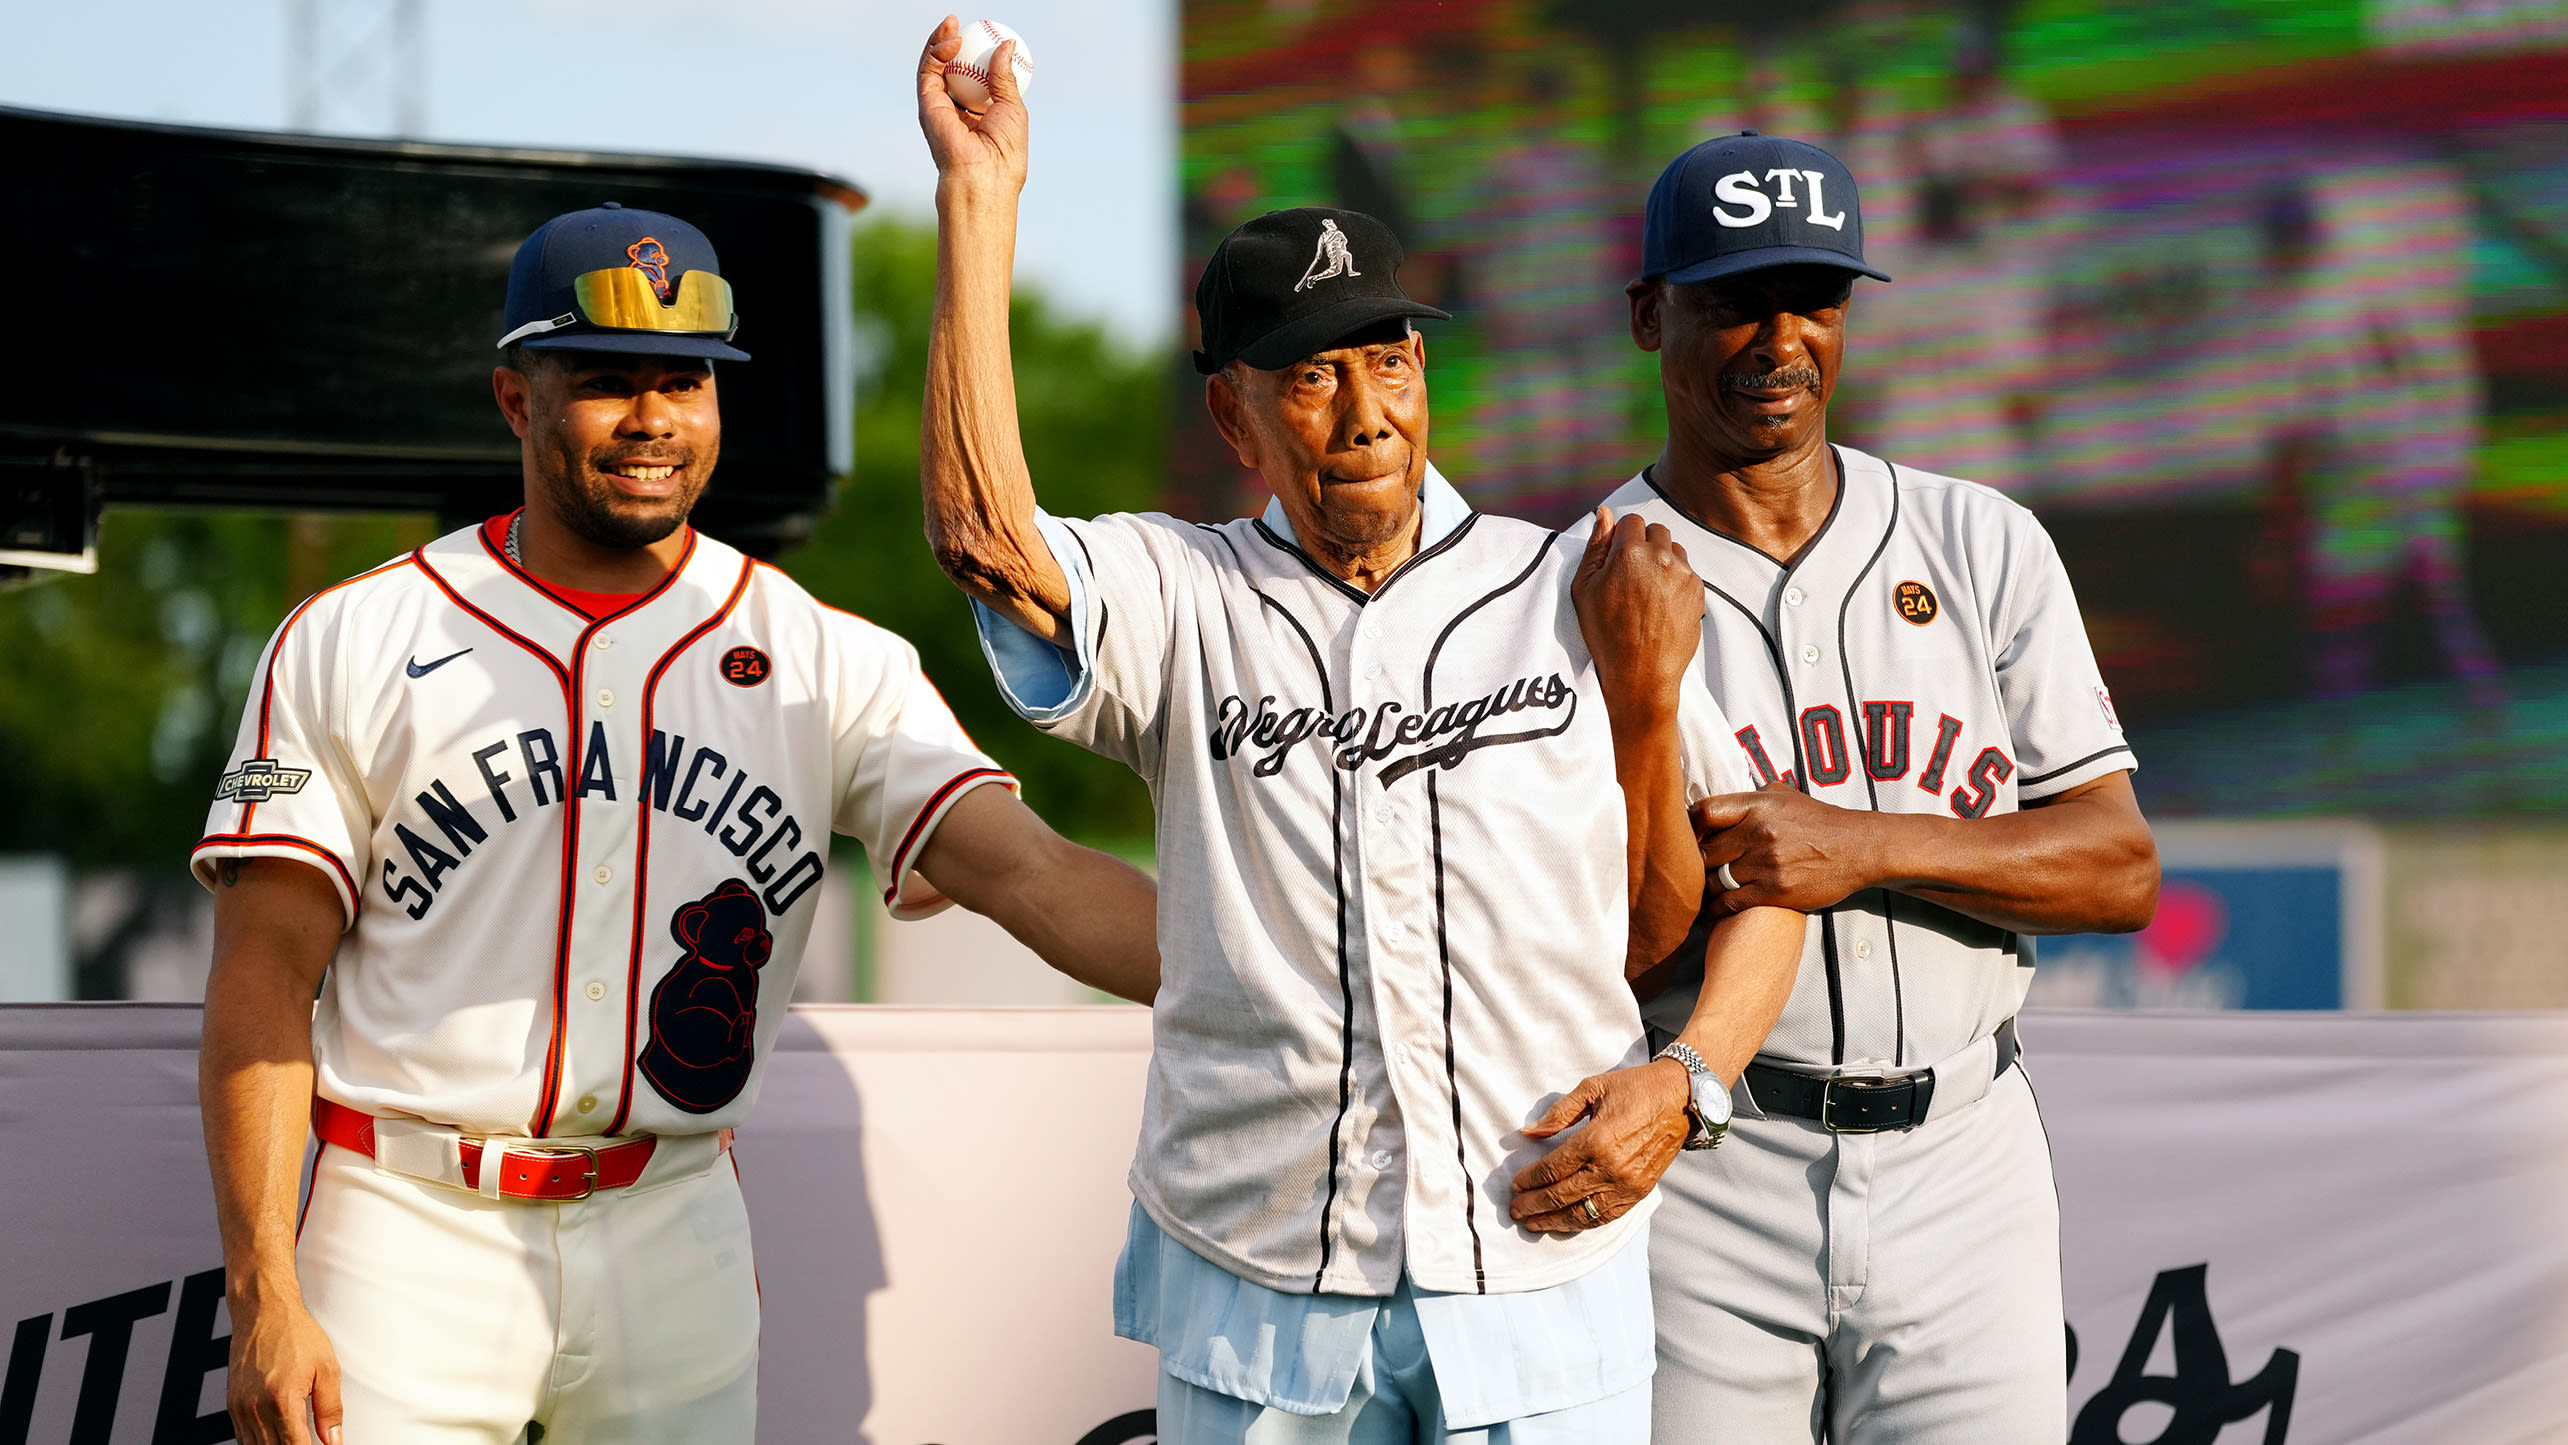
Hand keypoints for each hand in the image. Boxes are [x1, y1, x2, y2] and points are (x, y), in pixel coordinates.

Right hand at [227, 1289, 341, 1444]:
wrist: (263, 1311)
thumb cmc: (296, 1334)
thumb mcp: (327, 1368)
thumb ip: (330, 1409)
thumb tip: (334, 1440)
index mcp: (281, 1400)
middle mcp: (255, 1408)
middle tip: (313, 1441)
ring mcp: (239, 1408)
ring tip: (298, 1439)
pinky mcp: (232, 1404)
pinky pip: (243, 1437)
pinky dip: (259, 1443)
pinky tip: (276, 1439)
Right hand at [916, 15, 1028, 195]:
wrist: (984, 175)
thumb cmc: (1005, 151)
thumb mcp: (1012, 107)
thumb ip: (1004, 77)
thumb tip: (1007, 45)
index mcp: (977, 112)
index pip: (972, 76)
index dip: (974, 54)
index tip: (983, 35)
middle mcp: (955, 109)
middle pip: (949, 68)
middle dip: (951, 43)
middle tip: (961, 23)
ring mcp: (939, 107)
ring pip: (934, 67)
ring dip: (940, 42)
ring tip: (952, 25)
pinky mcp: (927, 105)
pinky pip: (928, 72)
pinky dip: (937, 54)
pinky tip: (951, 42)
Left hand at [1509, 1059, 1690, 1233]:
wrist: (1680, 1099)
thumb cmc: (1635, 1088)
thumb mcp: (1592, 1088)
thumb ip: (1559, 1113)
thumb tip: (1529, 1133)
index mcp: (1596, 1141)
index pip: (1552, 1170)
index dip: (1530, 1180)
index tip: (1515, 1184)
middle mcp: (1610, 1169)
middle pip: (1561, 1196)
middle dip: (1534, 1205)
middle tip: (1515, 1210)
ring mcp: (1627, 1185)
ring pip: (1582, 1214)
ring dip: (1554, 1221)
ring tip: (1533, 1224)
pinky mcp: (1639, 1193)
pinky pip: (1606, 1217)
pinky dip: (1583, 1223)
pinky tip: (1566, 1223)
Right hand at [1571, 507, 1705, 720]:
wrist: (1640, 675)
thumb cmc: (1605, 634)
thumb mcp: (1585, 589)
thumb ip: (1596, 546)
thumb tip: (1604, 513)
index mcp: (1630, 553)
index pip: (1632, 521)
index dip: (1622, 539)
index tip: (1617, 560)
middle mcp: (1662, 558)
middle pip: (1656, 531)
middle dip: (1644, 545)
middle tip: (1631, 576)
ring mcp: (1684, 574)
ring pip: (1675, 550)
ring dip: (1662, 561)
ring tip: (1646, 591)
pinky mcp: (1699, 591)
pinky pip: (1687, 572)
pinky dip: (1675, 581)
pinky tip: (1660, 605)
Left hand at [1695, 781, 1889, 912]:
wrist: (1859, 848)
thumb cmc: (1818, 820)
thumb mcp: (1783, 795)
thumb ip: (1749, 796)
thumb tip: (1716, 797)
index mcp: (1756, 805)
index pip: (1703, 813)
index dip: (1686, 828)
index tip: (1681, 839)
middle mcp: (1758, 833)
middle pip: (1704, 852)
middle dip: (1692, 864)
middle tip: (1683, 873)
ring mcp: (1766, 863)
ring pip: (1714, 881)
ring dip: (1704, 889)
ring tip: (1696, 894)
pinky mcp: (1774, 891)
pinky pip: (1730, 903)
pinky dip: (1716, 910)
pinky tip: (1710, 912)